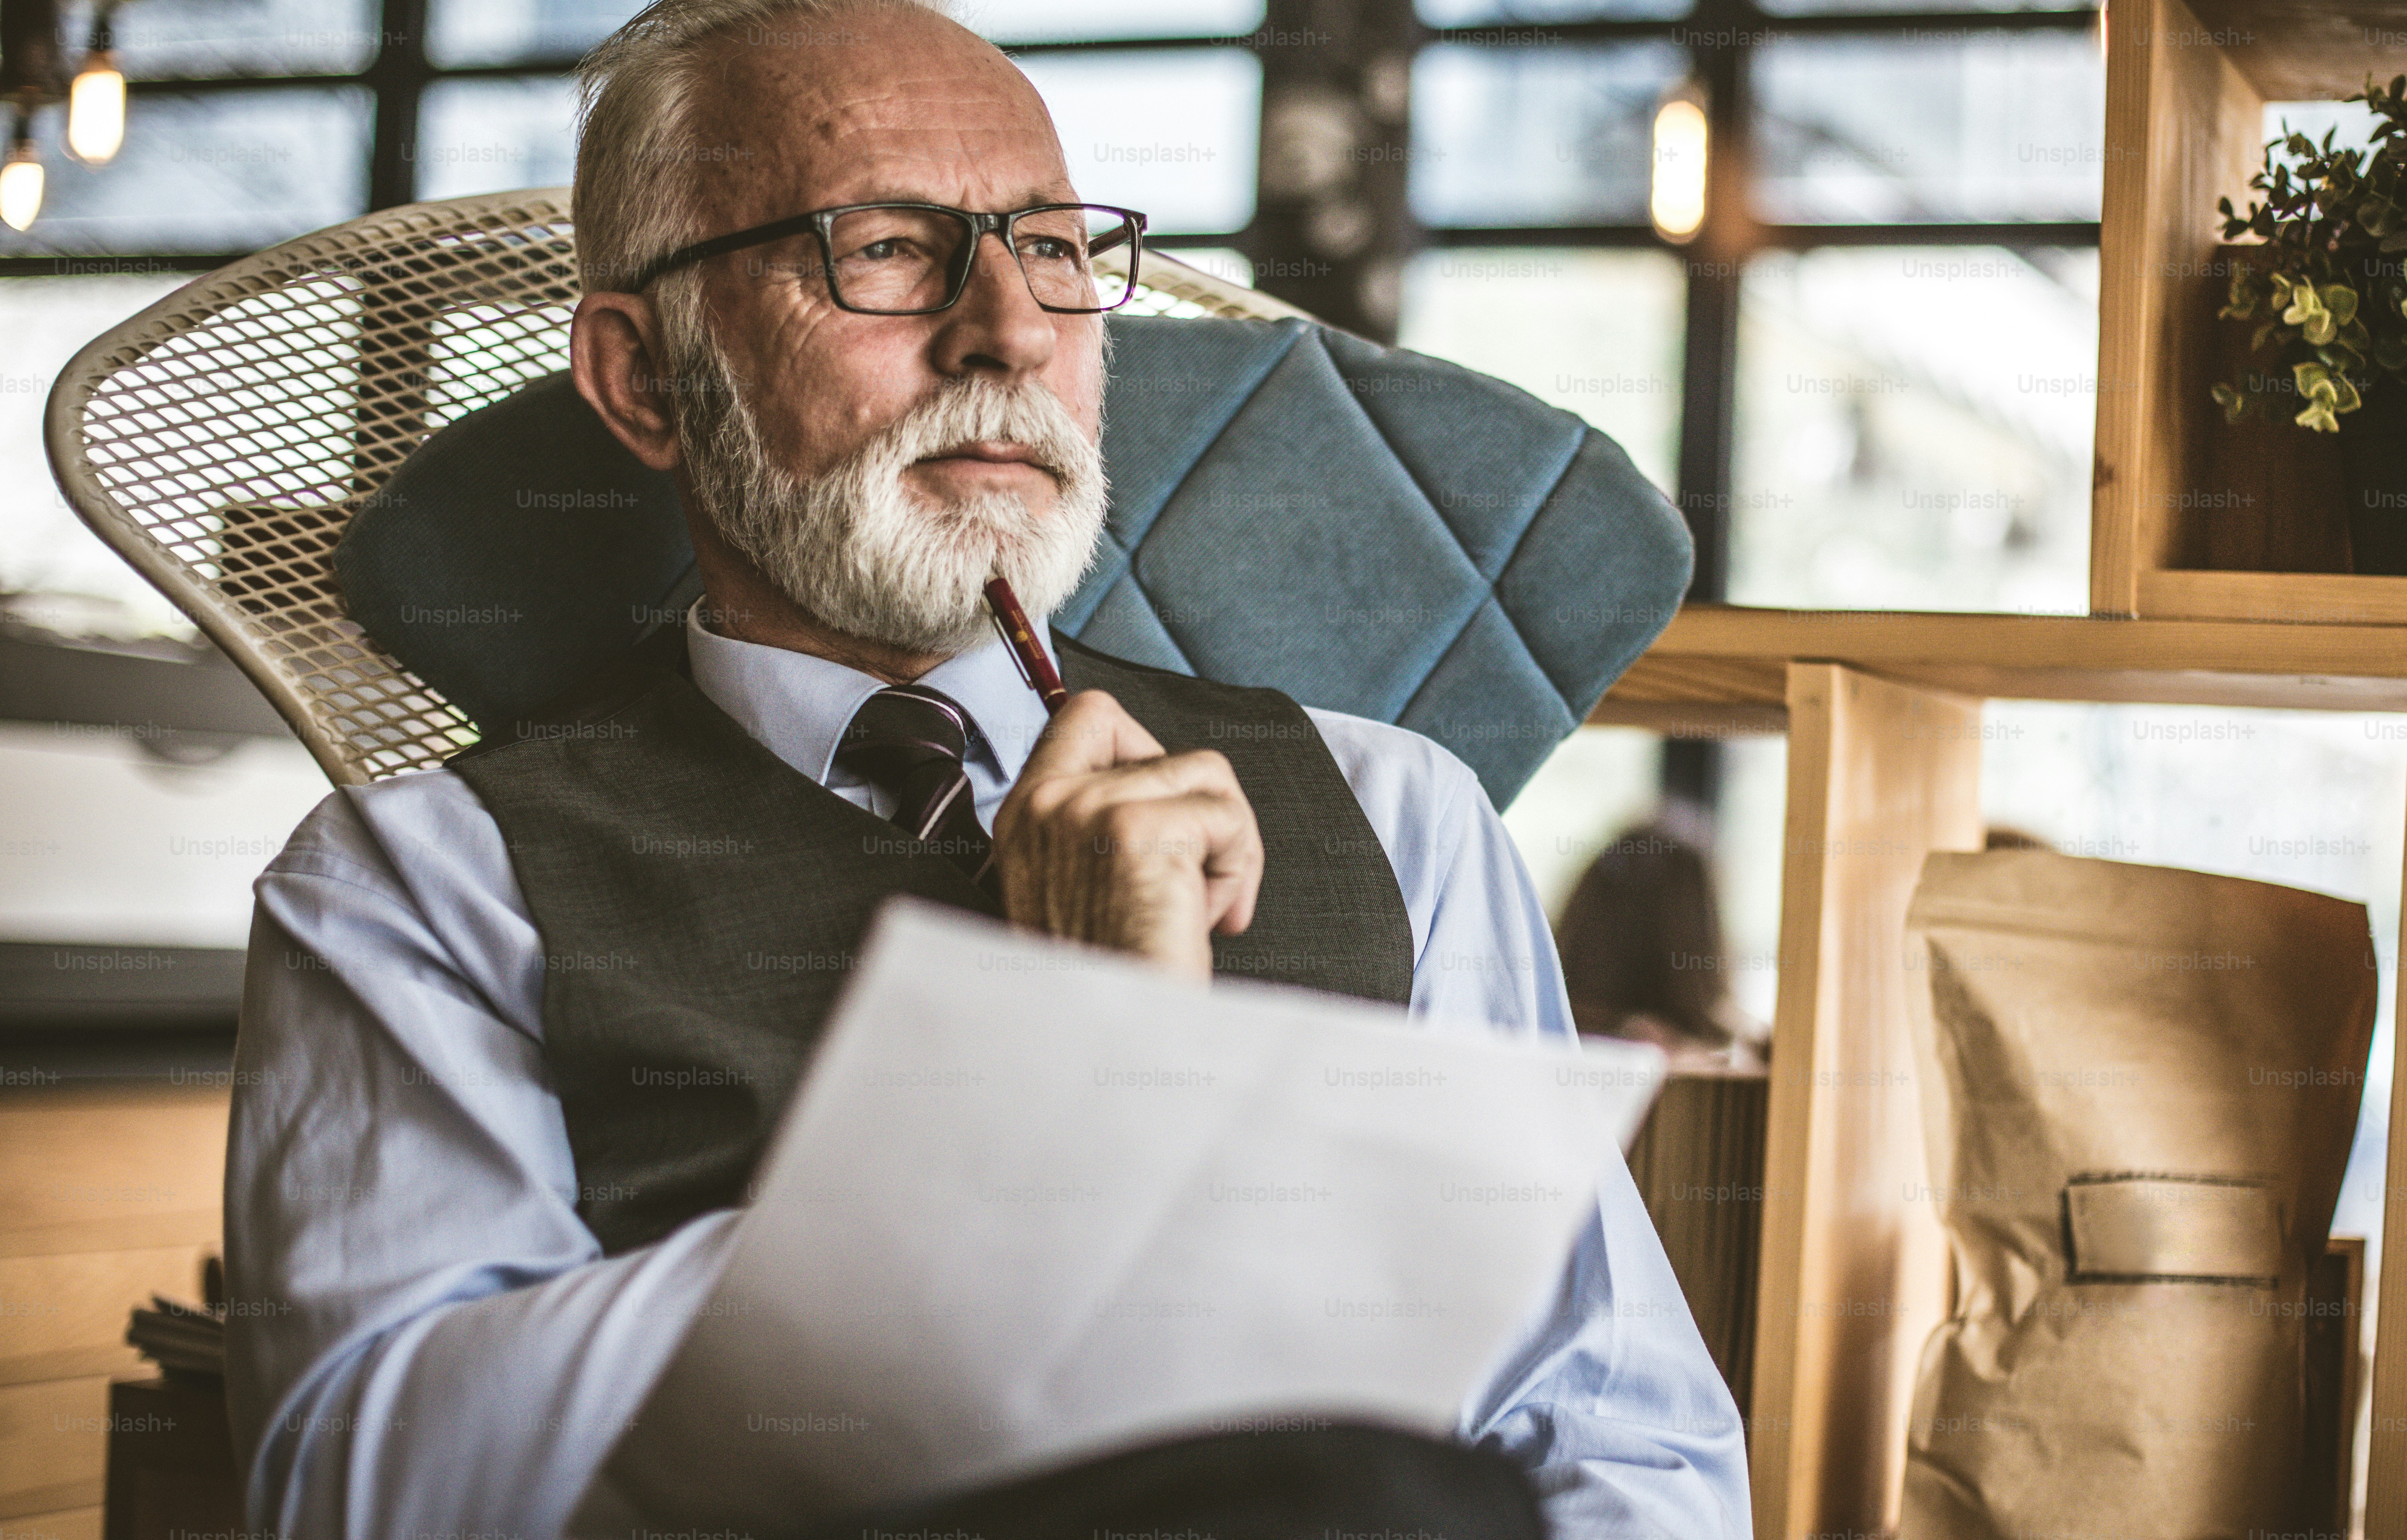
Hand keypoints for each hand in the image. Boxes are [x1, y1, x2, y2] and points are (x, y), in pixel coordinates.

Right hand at [990, 690, 1262, 980]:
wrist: (1107, 1048)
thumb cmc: (1111, 981)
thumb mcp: (1084, 890)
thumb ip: (1103, 829)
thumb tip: (1171, 787)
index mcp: (1028, 815)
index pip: (1088, 716)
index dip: (1149, 748)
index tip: (1176, 814)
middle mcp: (1048, 803)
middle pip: (1170, 749)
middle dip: (1204, 819)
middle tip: (1193, 892)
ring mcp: (1088, 809)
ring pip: (1209, 777)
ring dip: (1225, 848)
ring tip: (1197, 910)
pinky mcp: (1137, 827)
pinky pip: (1228, 815)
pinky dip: (1238, 870)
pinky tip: (1206, 921)